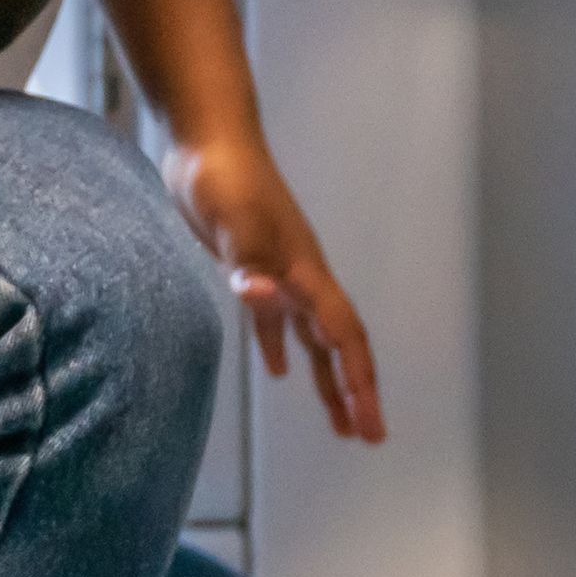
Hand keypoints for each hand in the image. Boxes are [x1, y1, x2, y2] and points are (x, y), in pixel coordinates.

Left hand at [172, 130, 383, 443]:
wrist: (207, 139)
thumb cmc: (222, 177)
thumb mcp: (233, 220)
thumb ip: (247, 262)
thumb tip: (261, 298)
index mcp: (304, 272)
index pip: (342, 337)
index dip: (357, 383)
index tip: (369, 425)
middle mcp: (302, 277)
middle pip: (340, 345)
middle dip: (356, 391)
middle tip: (369, 437)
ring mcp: (282, 272)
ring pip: (316, 339)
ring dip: (328, 380)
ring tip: (339, 422)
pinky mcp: (255, 265)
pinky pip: (280, 320)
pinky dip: (285, 347)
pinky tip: (280, 371)